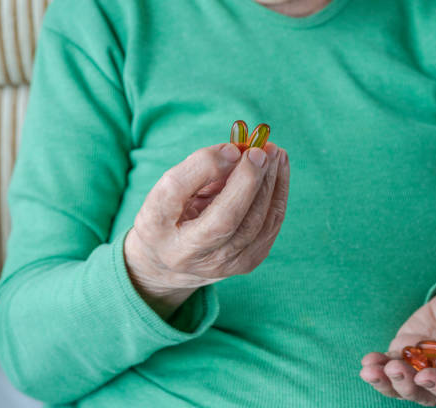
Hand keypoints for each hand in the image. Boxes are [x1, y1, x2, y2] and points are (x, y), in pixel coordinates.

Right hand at [124, 142, 289, 318]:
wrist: (171, 265)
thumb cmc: (171, 215)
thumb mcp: (169, 190)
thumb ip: (198, 169)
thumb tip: (239, 151)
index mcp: (156, 227)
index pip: (176, 192)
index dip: (206, 166)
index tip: (231, 148)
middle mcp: (187, 253)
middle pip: (225, 219)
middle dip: (248, 180)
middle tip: (261, 150)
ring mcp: (220, 264)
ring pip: (255, 224)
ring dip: (270, 184)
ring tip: (275, 153)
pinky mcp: (246, 264)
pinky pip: (270, 227)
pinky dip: (278, 195)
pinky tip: (278, 170)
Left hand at [359, 278, 435, 405]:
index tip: (427, 378)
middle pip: (429, 392)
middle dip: (410, 385)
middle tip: (395, 371)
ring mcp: (426, 364)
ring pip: (406, 384)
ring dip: (388, 381)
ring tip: (370, 370)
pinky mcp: (408, 351)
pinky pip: (392, 364)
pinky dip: (379, 366)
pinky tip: (367, 362)